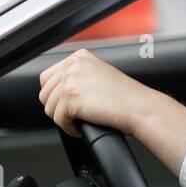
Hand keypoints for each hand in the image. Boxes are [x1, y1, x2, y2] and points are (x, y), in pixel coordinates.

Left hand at [38, 48, 155, 136]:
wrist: (140, 107)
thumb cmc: (127, 97)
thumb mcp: (99, 75)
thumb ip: (78, 77)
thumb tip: (59, 91)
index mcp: (79, 57)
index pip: (48, 77)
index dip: (55, 96)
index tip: (67, 105)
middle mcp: (73, 65)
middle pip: (45, 93)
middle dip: (58, 109)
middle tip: (73, 116)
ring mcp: (70, 80)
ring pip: (49, 108)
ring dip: (64, 119)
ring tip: (79, 122)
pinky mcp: (70, 97)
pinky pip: (59, 120)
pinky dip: (69, 128)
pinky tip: (81, 127)